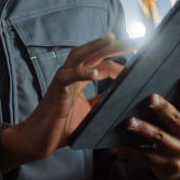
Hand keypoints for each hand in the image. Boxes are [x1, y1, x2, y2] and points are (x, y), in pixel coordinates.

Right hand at [0, 33, 133, 172]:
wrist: (39, 140)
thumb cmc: (61, 126)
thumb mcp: (89, 112)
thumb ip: (101, 101)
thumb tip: (121, 95)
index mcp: (79, 78)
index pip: (101, 62)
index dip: (120, 61)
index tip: (140, 62)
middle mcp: (71, 74)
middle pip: (93, 52)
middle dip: (114, 44)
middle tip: (137, 40)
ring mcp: (62, 80)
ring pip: (79, 56)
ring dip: (96, 46)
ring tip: (112, 38)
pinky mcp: (56, 91)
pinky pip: (68, 77)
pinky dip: (81, 72)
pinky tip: (95, 72)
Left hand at [109, 69, 179, 179]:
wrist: (179, 169)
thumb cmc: (178, 134)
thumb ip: (179, 104)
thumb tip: (160, 76)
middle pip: (174, 119)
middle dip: (162, 108)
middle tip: (150, 98)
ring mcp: (179, 152)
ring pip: (158, 137)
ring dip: (142, 128)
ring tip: (129, 121)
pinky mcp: (165, 164)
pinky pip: (143, 155)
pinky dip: (128, 150)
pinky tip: (114, 146)